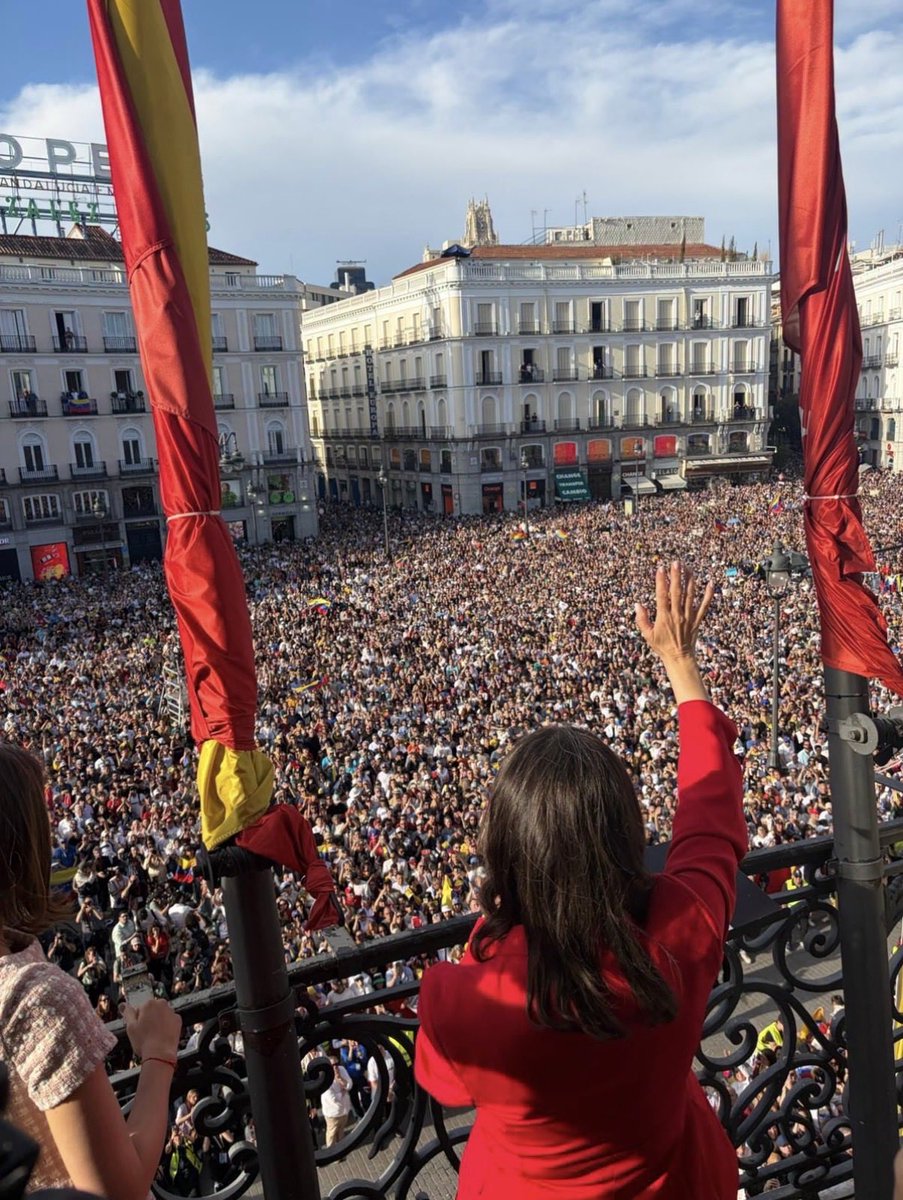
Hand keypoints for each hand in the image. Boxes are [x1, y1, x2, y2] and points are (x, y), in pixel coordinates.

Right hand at [124, 996, 181, 1061]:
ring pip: (161, 1015)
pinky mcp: (178, 1021)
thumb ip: (127, 1013)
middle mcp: (162, 1004)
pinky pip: (170, 1021)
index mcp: (149, 1004)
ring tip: (153, 1036)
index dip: (137, 1019)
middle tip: (145, 1032)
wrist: (160, 1054)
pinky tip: (161, 1035)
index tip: (138, 1028)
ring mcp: (171, 1012)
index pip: (140, 1008)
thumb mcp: (130, 1027)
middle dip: (148, 1018)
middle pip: (152, 1010)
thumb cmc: (145, 1042)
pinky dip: (166, 1026)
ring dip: (158, 1022)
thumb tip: (124, 1005)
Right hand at [635, 561, 712, 703]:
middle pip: (677, 592)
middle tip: (676, 563)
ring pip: (690, 595)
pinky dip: (708, 595)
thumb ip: (641, 619)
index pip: (662, 595)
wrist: (679, 658)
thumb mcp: (647, 634)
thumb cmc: (661, 646)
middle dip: (676, 576)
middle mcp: (677, 614)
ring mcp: (689, 617)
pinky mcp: (697, 620)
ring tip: (689, 568)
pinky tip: (711, 583)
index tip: (661, 569)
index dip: (661, 581)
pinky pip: (705, 606)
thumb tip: (637, 604)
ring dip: (690, 581)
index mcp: (664, 616)